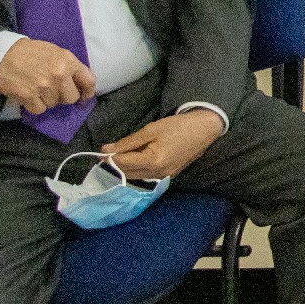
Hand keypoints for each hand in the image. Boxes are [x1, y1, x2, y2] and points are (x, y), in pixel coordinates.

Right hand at [0, 37, 95, 115]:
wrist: (5, 55)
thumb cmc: (33, 53)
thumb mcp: (57, 53)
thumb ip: (71, 67)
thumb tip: (83, 83)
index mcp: (68, 61)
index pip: (89, 81)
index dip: (88, 92)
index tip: (84, 96)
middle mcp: (59, 75)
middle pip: (71, 98)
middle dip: (64, 96)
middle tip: (54, 90)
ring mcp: (44, 86)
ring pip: (54, 104)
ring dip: (47, 99)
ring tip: (38, 88)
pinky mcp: (29, 96)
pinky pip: (40, 109)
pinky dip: (35, 105)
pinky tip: (31, 95)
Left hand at [102, 109, 225, 182]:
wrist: (205, 129)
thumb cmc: (178, 126)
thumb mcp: (152, 129)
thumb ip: (128, 142)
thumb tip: (106, 150)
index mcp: (152, 161)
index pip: (122, 163)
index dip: (108, 158)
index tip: (100, 151)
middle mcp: (157, 174)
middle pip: (127, 173)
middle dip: (115, 164)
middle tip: (107, 153)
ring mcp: (163, 177)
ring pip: (135, 177)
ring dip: (124, 168)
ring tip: (118, 157)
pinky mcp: (168, 176)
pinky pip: (146, 176)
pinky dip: (136, 170)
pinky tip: (135, 161)